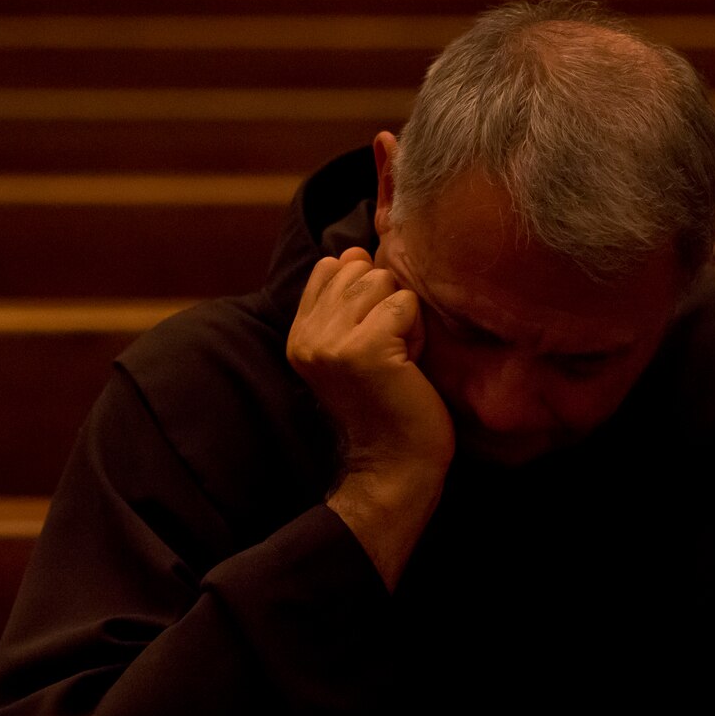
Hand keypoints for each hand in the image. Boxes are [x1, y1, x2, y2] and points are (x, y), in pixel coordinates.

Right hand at [288, 246, 453, 478]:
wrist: (395, 465)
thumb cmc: (388, 406)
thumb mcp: (354, 348)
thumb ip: (347, 302)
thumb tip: (356, 250)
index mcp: (298, 335)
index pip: (330, 266)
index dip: (365, 293)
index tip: (373, 341)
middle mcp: (307, 336)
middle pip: (360, 268)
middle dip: (386, 305)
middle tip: (388, 354)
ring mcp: (331, 342)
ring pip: (382, 281)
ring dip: (402, 318)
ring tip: (397, 359)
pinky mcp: (363, 349)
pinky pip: (404, 304)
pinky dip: (416, 333)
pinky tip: (407, 367)